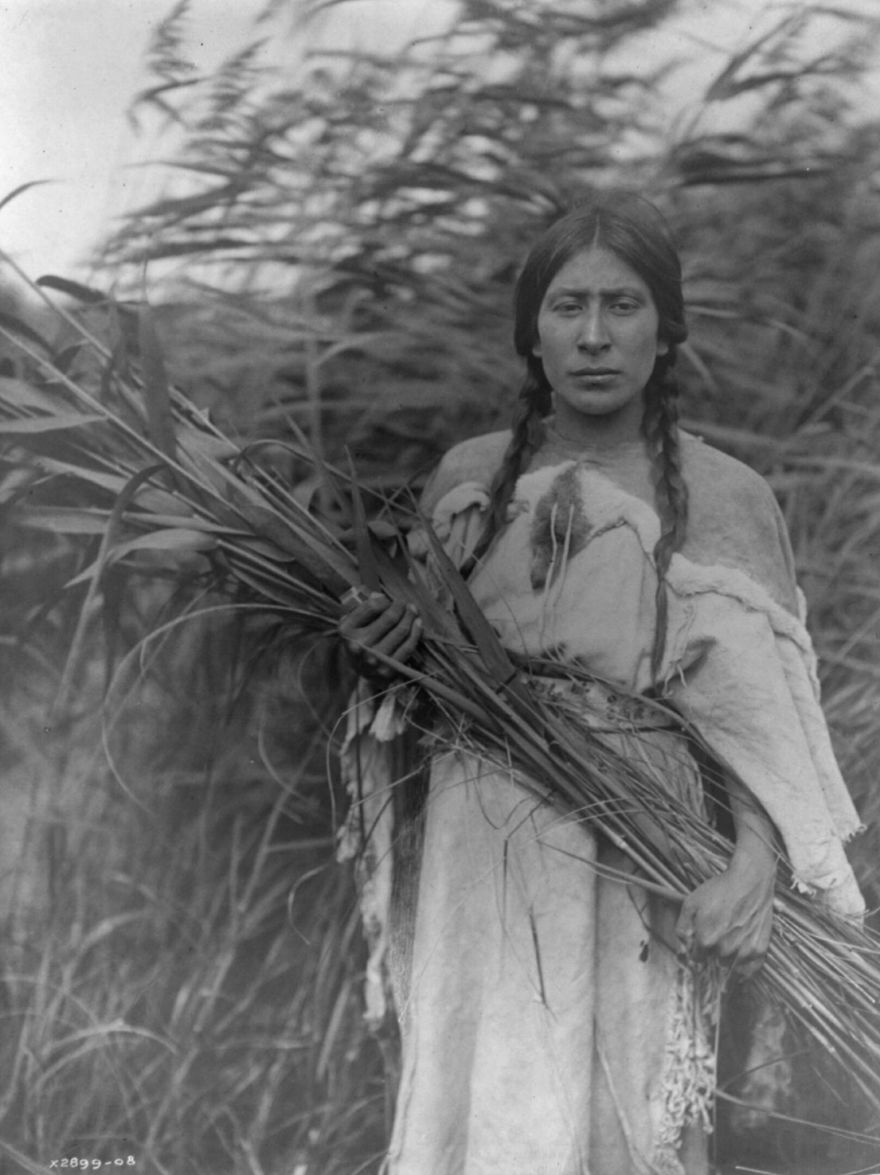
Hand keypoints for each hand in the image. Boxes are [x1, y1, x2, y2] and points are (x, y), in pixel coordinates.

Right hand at [339, 590, 421, 680]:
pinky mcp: (388, 669)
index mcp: (348, 631)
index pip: (372, 607)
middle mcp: (360, 645)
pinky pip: (408, 647)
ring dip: (410, 617)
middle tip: (404, 603)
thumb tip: (379, 596)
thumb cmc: (355, 641)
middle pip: (389, 618)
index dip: (385, 600)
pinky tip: (418, 623)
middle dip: (401, 606)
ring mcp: (375, 659)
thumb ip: (362, 608)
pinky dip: (416, 632)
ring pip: (401, 631)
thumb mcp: (349, 623)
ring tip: (412, 610)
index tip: (389, 600)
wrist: (354, 673)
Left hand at [675, 849, 775, 978]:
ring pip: (730, 967)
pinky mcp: (759, 950)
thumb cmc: (719, 890)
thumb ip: (682, 927)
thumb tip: (683, 945)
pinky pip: (749, 971)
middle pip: (713, 963)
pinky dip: (744, 971)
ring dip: (727, 960)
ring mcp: (743, 951)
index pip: (696, 958)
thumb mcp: (691, 902)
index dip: (697, 951)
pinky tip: (739, 964)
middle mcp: (724, 949)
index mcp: (706, 940)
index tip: (701, 945)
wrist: (749, 881)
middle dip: (712, 953)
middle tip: (717, 938)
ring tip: (729, 943)